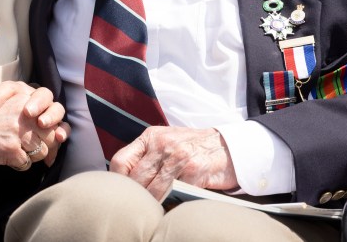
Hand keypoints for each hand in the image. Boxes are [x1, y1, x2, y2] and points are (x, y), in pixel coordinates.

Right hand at [0, 83, 64, 169]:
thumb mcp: (9, 109)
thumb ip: (33, 116)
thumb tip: (59, 136)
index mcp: (24, 97)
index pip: (55, 115)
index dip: (56, 131)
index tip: (53, 138)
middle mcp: (23, 112)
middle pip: (52, 135)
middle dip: (46, 147)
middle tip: (33, 150)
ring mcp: (18, 130)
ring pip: (41, 152)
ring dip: (30, 156)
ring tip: (14, 151)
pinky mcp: (11, 147)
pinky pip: (26, 164)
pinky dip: (18, 164)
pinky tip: (6, 157)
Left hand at [109, 127, 238, 200]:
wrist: (229, 146)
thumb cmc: (194, 146)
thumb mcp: (167, 141)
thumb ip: (147, 156)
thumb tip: (124, 179)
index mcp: (151, 136)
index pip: (121, 161)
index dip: (118, 181)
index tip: (122, 193)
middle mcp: (163, 144)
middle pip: (135, 178)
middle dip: (135, 195)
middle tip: (137, 206)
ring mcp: (179, 157)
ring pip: (153, 189)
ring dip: (152, 203)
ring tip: (151, 211)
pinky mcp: (195, 171)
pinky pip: (175, 195)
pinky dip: (171, 204)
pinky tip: (171, 206)